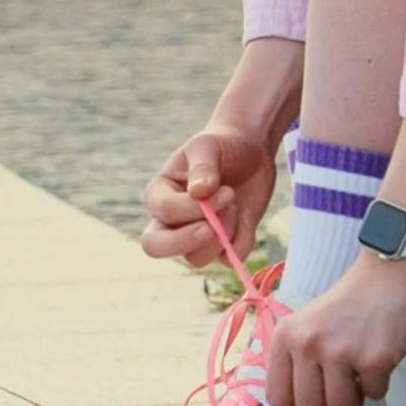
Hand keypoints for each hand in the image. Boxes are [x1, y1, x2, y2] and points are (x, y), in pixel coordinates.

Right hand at [141, 121, 276, 267]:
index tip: (226, 191)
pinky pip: (228, 259)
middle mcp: (169, 221)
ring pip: (197, 258)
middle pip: (156, 247)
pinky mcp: (220, 247)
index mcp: (159, 194)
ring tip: (235, 205)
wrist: (249, 153)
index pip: (164, 212)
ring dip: (224, 233)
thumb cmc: (221, 146)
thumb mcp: (208, 146)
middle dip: (186, 241)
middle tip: (213, 228)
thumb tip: (199, 193)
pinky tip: (246, 216)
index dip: (193, 208)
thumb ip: (202, 167)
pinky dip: (243, 240)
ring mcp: (194, 237)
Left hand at [270, 254, 405, 405]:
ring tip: (359, 380)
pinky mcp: (375, 358)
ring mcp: (341, 351)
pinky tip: (379, 362)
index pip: (278, 398)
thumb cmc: (349, 307)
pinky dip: (378, 386)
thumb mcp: (312, 332)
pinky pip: (374, 396)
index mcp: (286, 337)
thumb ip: (301, 377)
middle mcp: (308, 344)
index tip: (313, 400)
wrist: (388, 275)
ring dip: (354, 403)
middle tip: (342, 393)